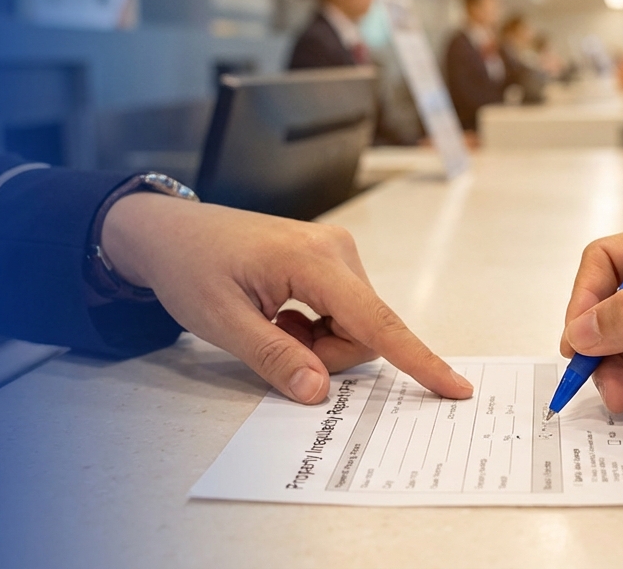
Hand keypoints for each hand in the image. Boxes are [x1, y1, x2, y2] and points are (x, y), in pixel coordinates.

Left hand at [103, 193, 473, 403]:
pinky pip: (342, 312)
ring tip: (271, 323)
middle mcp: (335, 249)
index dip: (418, 360)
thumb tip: (318, 391)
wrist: (167, 231)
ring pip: (355, 325)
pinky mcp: (327, 259)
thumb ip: (274, 358)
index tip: (455, 386)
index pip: (375, 321)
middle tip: (275, 342)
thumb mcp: (222, 323)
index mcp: (313, 260)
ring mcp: (334, 251)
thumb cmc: (188, 266)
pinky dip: (315, 328)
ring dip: (318, 342)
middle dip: (327, 355)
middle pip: (366, 331)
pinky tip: (279, 315)